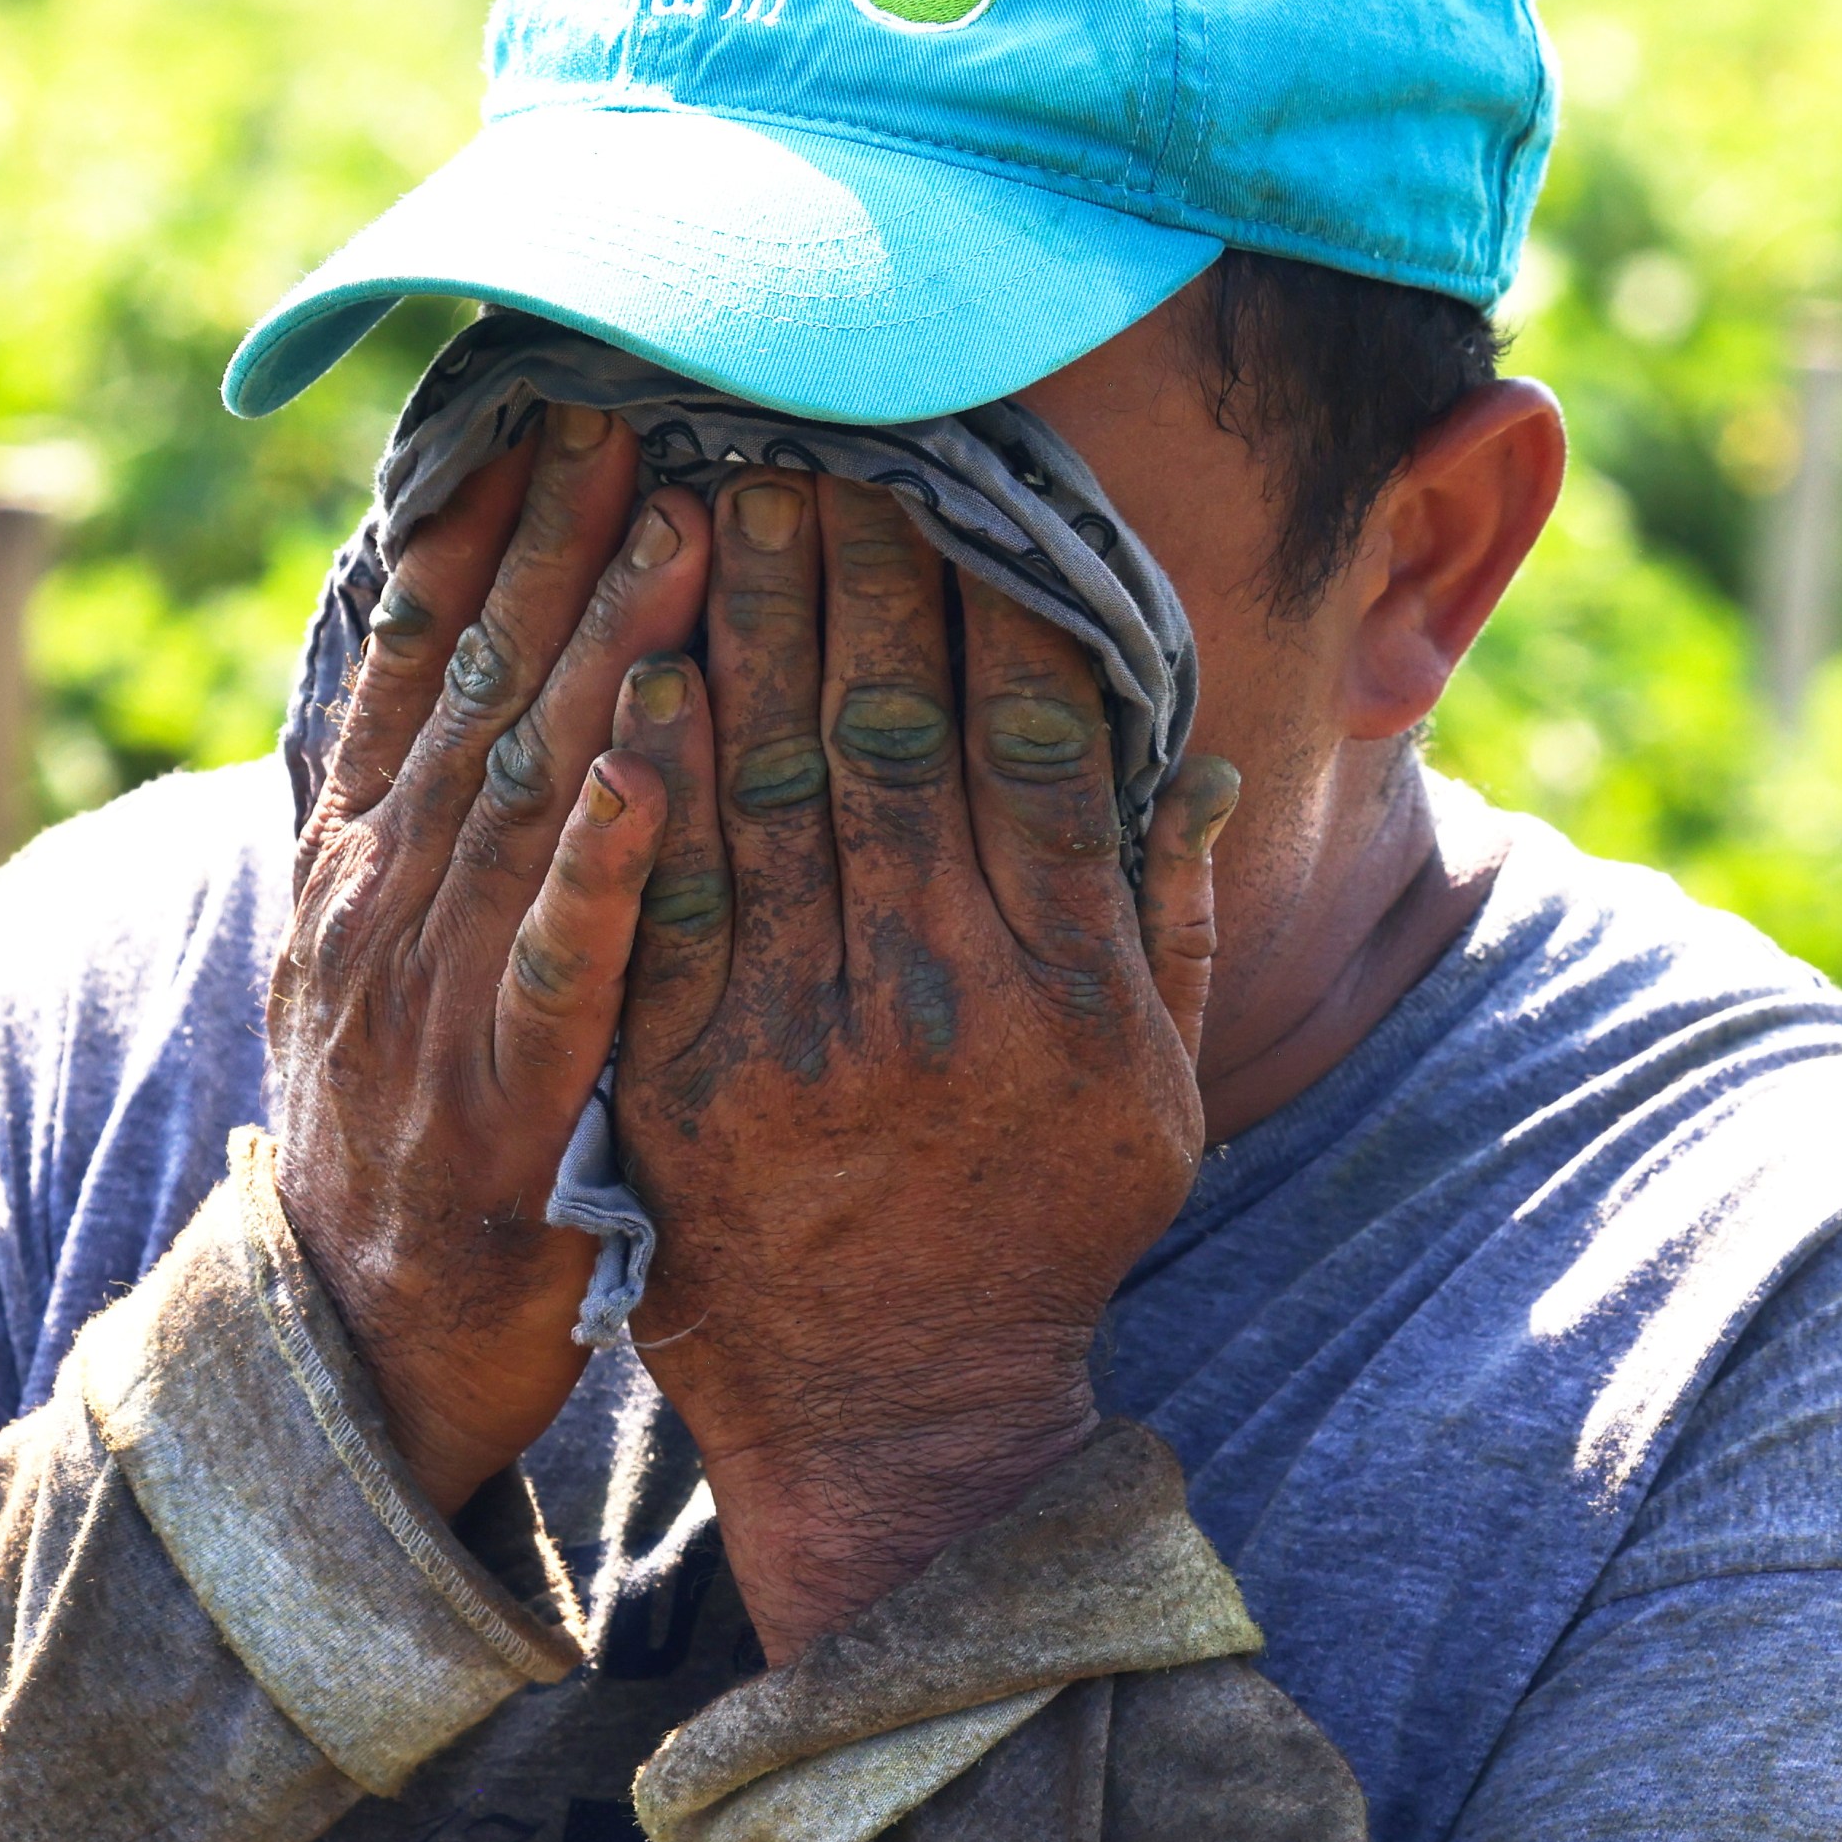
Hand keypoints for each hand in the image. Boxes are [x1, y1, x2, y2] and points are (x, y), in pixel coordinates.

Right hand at [269, 405, 711, 1515]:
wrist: (354, 1344)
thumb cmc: (403, 1143)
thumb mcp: (381, 970)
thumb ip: (423, 836)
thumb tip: (470, 698)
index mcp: (364, 867)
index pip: (419, 667)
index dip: (484, 538)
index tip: (551, 414)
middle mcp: (386, 906)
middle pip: (483, 694)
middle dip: (564, 547)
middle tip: (646, 406)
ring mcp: (431, 999)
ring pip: (523, 798)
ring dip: (598, 658)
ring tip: (685, 527)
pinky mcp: (495, 1097)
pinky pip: (555, 961)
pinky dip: (602, 863)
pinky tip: (657, 765)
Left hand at [607, 472, 1239, 1658]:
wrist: (895, 1413)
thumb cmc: (1042, 1244)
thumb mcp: (1161, 1104)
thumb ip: (1176, 928)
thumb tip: (1206, 763)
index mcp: (1063, 983)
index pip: (1031, 734)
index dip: (994, 591)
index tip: (962, 482)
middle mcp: (934, 989)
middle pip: (888, 724)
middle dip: (849, 561)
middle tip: (808, 428)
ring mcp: (795, 1032)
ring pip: (767, 782)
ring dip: (737, 618)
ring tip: (711, 485)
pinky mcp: (678, 1074)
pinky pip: (661, 892)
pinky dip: (649, 770)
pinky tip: (635, 659)